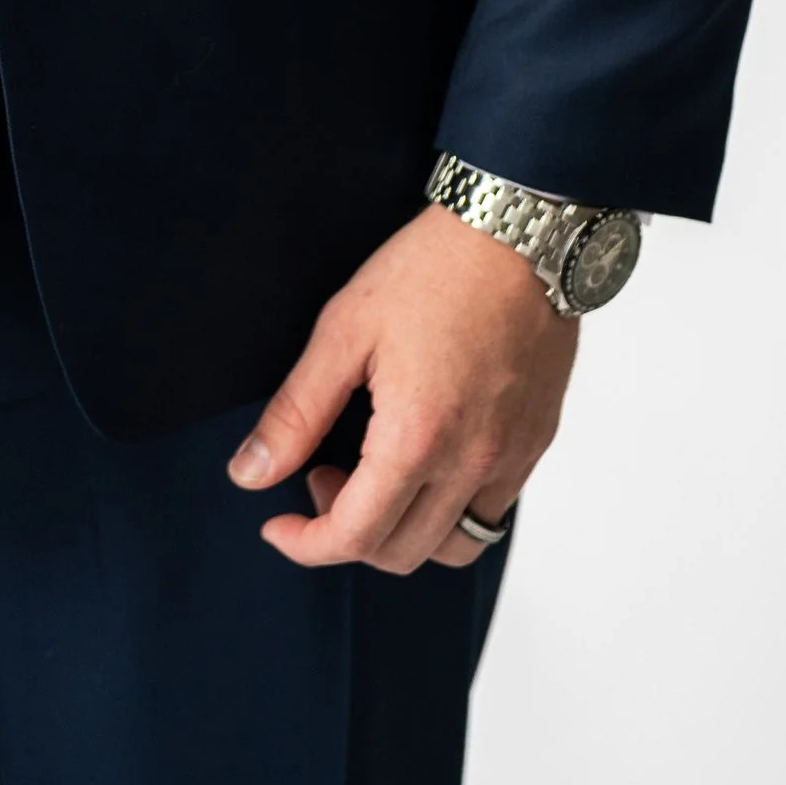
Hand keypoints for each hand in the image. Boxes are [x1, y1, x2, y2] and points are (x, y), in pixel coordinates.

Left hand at [227, 202, 579, 573]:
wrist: (519, 232)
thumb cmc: (433, 269)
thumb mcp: (344, 331)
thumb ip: (297, 412)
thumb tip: (250, 473)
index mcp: (417, 437)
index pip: (355, 536)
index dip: (305, 544)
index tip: (278, 525)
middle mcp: (472, 461)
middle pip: (400, 552)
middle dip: (346, 532)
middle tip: (321, 472)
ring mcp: (512, 457)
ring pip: (453, 547)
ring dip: (403, 534)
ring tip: (376, 474)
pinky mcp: (535, 443)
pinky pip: (492, 514)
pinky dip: (450, 512)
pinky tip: (426, 461)